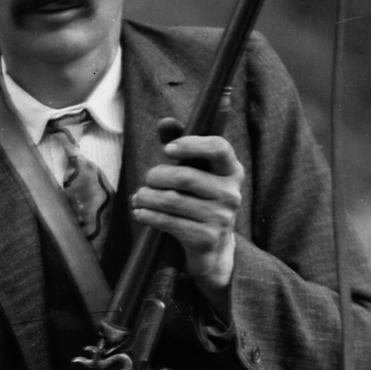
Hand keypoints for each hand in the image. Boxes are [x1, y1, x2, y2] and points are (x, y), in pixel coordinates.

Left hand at [131, 120, 243, 297]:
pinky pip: (169, 222)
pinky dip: (148, 216)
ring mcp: (221, 218)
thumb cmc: (199, 200)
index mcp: (232, 171)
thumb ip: (182, 145)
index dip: (191, 144)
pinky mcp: (206, 238)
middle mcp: (231, 193)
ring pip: (172, 200)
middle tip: (146, 180)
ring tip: (138, 197)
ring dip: (147, 197)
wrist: (212, 248)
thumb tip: (165, 122)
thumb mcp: (195, 172)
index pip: (219, 147)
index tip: (166, 149)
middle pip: (184, 176)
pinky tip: (140, 212)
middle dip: (156, 176)